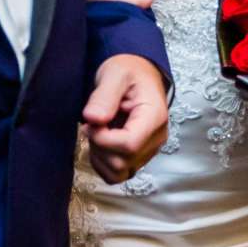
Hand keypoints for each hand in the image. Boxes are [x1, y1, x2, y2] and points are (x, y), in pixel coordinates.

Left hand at [83, 54, 168, 184]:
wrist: (139, 75)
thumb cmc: (129, 71)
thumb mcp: (115, 73)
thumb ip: (104, 96)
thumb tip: (93, 119)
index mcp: (154, 117)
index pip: (129, 144)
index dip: (103, 139)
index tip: (91, 123)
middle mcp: (156, 139)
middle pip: (122, 161)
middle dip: (98, 145)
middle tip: (94, 123)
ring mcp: (148, 151)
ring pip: (118, 172)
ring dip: (99, 156)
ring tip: (98, 132)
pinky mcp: (138, 158)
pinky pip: (117, 175)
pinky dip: (102, 164)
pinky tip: (100, 144)